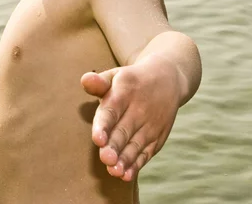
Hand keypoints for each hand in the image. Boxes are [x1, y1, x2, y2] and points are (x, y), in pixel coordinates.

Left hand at [81, 56, 180, 181]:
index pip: (112, 111)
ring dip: (125, 159)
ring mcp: (151, 125)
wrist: (166, 79)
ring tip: (114, 171)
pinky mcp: (157, 137)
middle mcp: (139, 110)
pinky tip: (126, 175)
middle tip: (105, 158)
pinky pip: (146, 153)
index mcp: (124, 92)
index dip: (104, 125)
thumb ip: (99, 82)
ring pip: (135, 144)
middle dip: (114, 146)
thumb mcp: (116, 75)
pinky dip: (136, 165)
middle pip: (124, 131)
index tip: (98, 139)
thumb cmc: (131, 81)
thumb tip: (84, 80)